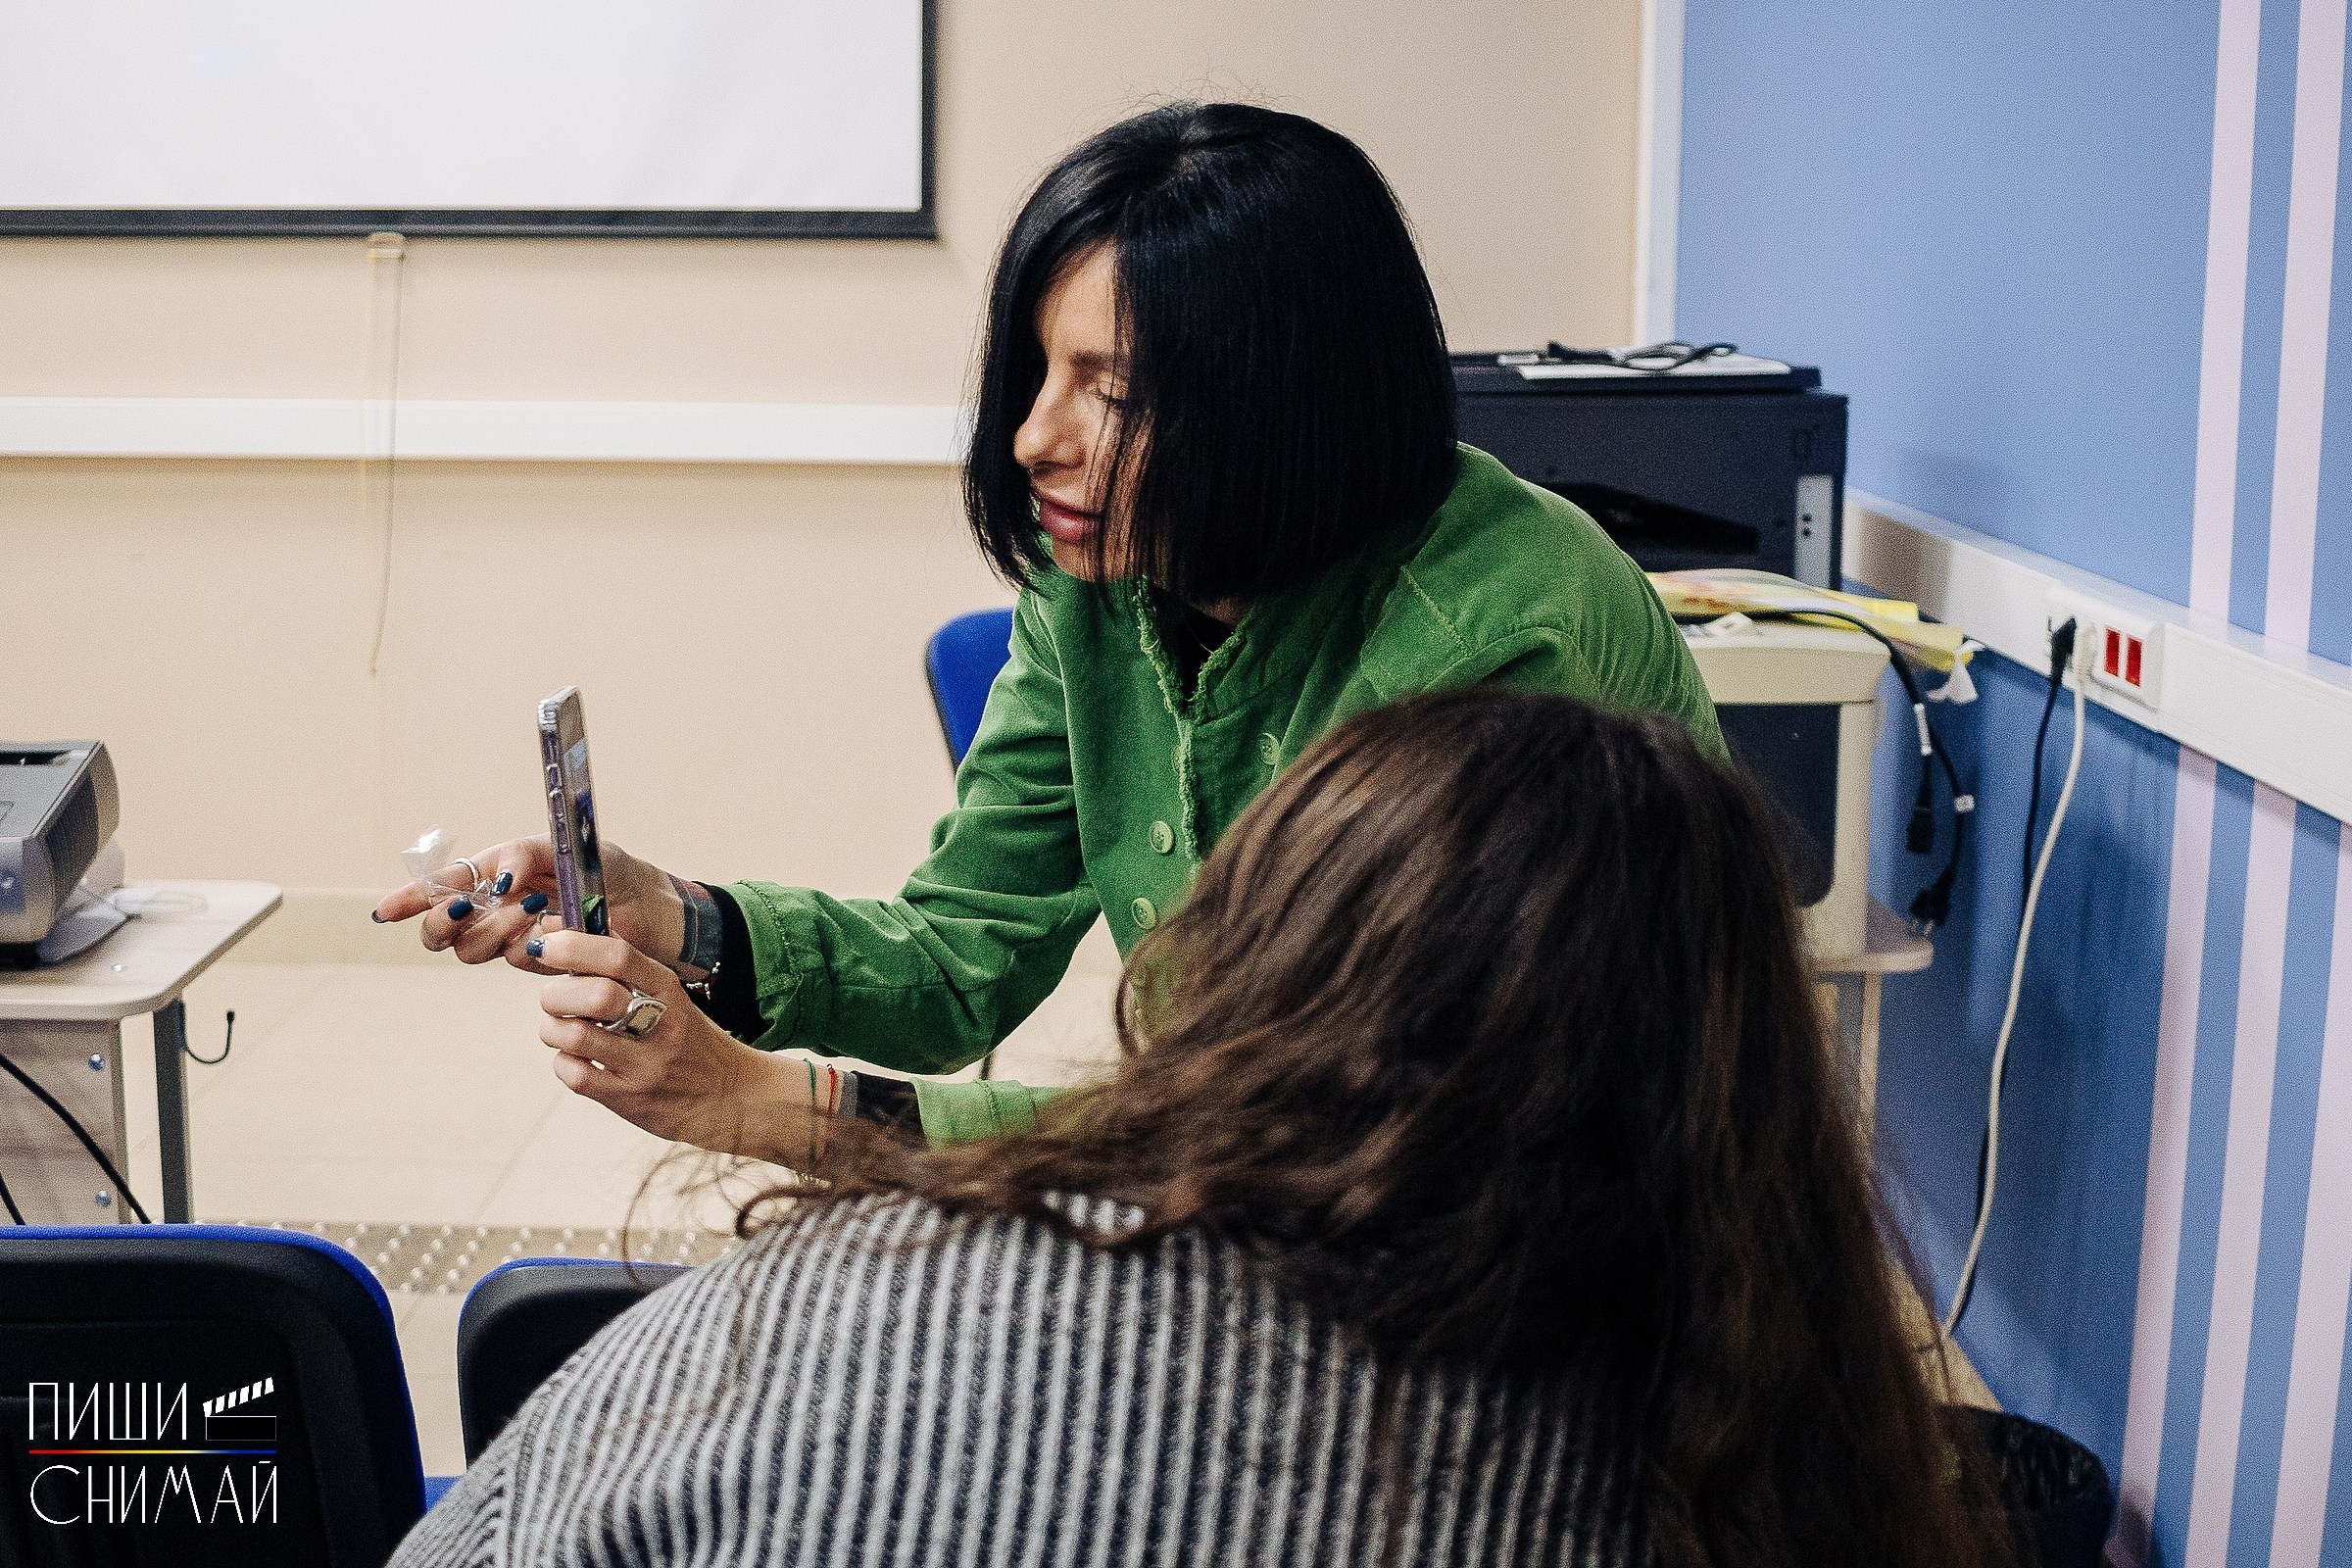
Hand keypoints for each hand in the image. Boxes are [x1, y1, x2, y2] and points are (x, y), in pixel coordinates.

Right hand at [371, 835, 686, 973]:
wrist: (653, 911)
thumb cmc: (612, 869)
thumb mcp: (570, 847)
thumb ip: (525, 853)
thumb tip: (495, 879)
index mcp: (500, 869)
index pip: (444, 884)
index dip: (410, 899)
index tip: (385, 912)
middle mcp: (500, 906)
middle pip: (444, 927)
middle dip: (445, 921)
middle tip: (470, 909)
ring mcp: (516, 936)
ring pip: (471, 948)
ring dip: (491, 930)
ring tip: (530, 910)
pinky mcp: (538, 961)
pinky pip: (511, 960)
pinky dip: (522, 944)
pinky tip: (549, 929)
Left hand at [531, 928, 828, 1163]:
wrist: (732, 1097)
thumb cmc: (689, 1040)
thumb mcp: (670, 997)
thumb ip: (624, 970)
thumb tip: (560, 933)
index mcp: (669, 990)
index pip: (619, 955)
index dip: (574, 946)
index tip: (548, 947)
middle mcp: (661, 1025)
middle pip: (595, 996)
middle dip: (556, 993)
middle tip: (553, 998)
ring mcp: (646, 1065)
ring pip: (577, 1037)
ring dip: (553, 1029)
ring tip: (559, 1028)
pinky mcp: (630, 1100)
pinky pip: (575, 1076)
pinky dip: (563, 1063)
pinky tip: (575, 1059)